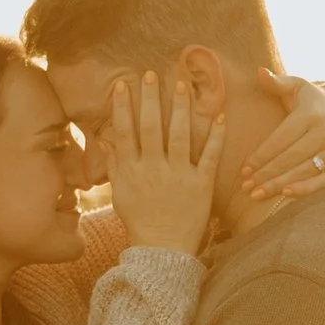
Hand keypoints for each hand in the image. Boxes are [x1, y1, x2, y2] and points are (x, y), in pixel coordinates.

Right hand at [101, 67, 222, 254]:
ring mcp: (179, 176)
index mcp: (132, 171)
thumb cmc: (140, 221)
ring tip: (182, 85)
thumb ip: (116, 165)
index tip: (123, 85)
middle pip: (151, 128)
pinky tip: (219, 115)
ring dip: (180, 108)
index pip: (125, 132)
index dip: (123, 107)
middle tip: (151, 74)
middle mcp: (154, 170)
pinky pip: (209, 156)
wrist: (162, 251)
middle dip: (150, 99)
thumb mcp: (121, 194)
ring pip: (179, 136)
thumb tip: (105, 140)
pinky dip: (216, 136)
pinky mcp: (201, 185)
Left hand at [241, 73, 324, 203]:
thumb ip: (277, 82)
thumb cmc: (314, 102)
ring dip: (278, 185)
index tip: (244, 169)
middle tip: (245, 187)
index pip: (281, 138)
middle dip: (266, 174)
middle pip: (290, 158)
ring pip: (303, 172)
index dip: (261, 155)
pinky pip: (322, 182)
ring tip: (256, 194)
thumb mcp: (298, 88)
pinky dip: (304, 190)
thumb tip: (259, 72)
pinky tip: (284, 194)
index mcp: (311, 113)